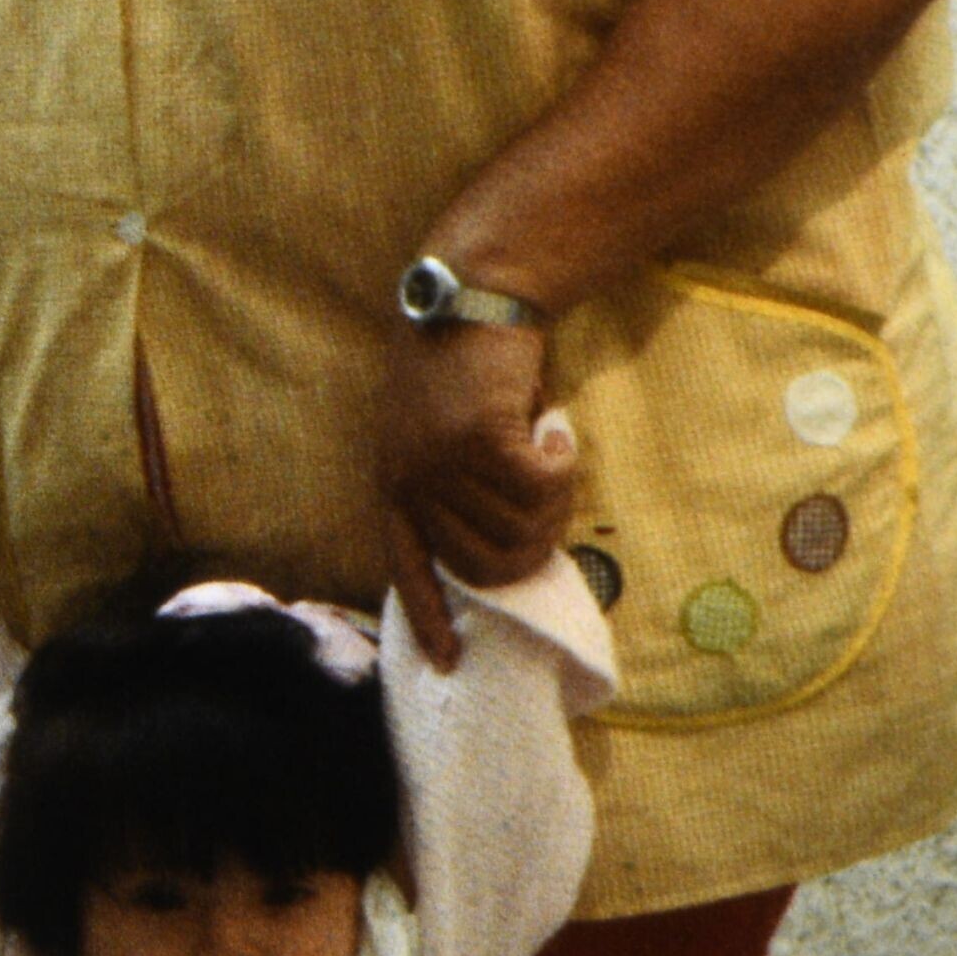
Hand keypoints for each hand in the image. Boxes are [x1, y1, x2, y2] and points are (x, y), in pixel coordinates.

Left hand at [376, 332, 583, 665]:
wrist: (474, 294)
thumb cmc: (469, 366)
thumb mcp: (447, 434)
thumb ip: (464, 488)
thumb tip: (513, 544)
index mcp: (394, 484)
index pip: (405, 568)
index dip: (429, 619)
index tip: (450, 661)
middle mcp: (410, 480)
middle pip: (486, 565)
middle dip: (535, 544)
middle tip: (552, 500)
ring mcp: (440, 462)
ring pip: (521, 529)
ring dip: (555, 500)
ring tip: (553, 456)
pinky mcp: (477, 438)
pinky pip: (541, 488)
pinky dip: (563, 466)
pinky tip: (558, 434)